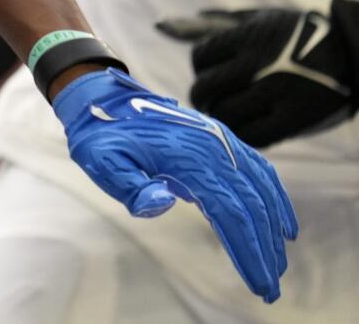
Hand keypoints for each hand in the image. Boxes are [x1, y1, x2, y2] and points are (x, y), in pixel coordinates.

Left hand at [53, 67, 295, 302]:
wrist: (105, 98)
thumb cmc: (102, 136)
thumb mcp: (102, 160)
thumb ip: (129, 186)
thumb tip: (160, 204)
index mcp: (189, 158)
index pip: (230, 213)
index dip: (247, 250)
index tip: (258, 284)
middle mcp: (215, 148)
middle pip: (253, 207)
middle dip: (264, 251)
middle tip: (270, 289)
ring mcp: (222, 142)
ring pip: (262, 191)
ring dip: (273, 230)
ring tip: (277, 266)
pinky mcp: (223, 140)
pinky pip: (261, 172)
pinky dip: (277, 200)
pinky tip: (284, 226)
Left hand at [158, 0, 357, 146]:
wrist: (355, 55)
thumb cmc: (299, 35)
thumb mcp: (260, 21)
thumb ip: (214, 26)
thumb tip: (163, 25)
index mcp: (249, 38)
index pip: (200, 57)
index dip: (201, 67)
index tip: (211, 71)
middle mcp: (259, 66)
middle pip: (206, 89)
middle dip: (203, 96)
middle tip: (210, 99)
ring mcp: (276, 95)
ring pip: (226, 115)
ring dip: (220, 117)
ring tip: (228, 113)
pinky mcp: (294, 120)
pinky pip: (253, 136)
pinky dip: (243, 134)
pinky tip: (247, 126)